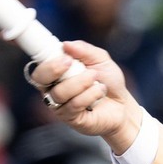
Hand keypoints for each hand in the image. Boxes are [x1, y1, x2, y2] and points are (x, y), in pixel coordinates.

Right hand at [27, 40, 142, 153]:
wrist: (123, 104)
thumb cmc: (108, 81)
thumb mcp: (100, 59)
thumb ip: (84, 50)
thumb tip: (66, 44)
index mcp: (56, 72)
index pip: (39, 65)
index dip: (44, 59)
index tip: (63, 55)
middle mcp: (52, 88)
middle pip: (39, 78)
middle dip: (53, 68)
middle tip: (70, 62)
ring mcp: (60, 105)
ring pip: (59, 92)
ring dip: (80, 82)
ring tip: (96, 79)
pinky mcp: (70, 118)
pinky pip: (73, 105)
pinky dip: (90, 95)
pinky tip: (100, 91)